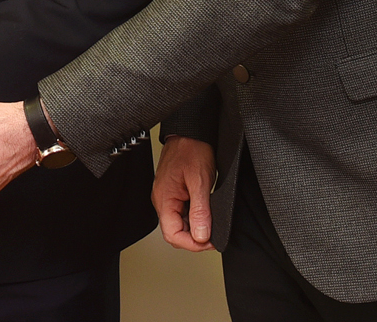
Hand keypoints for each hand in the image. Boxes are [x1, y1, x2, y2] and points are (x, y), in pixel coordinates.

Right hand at [154, 136, 215, 251]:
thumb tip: (202, 236)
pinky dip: (194, 218)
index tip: (209, 242)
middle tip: (214, 235)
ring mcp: (168, 197)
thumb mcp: (200, 182)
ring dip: (195, 229)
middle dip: (194, 239)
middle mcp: (162, 200)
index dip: (192, 244)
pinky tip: (205, 213)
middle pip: (174, 232)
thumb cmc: (191, 150)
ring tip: (211, 223)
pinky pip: (181, 213)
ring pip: (179, 224)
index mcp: (164, 199)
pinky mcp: (174, 193)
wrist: (189, 133)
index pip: (172, 235)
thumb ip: (200, 211)